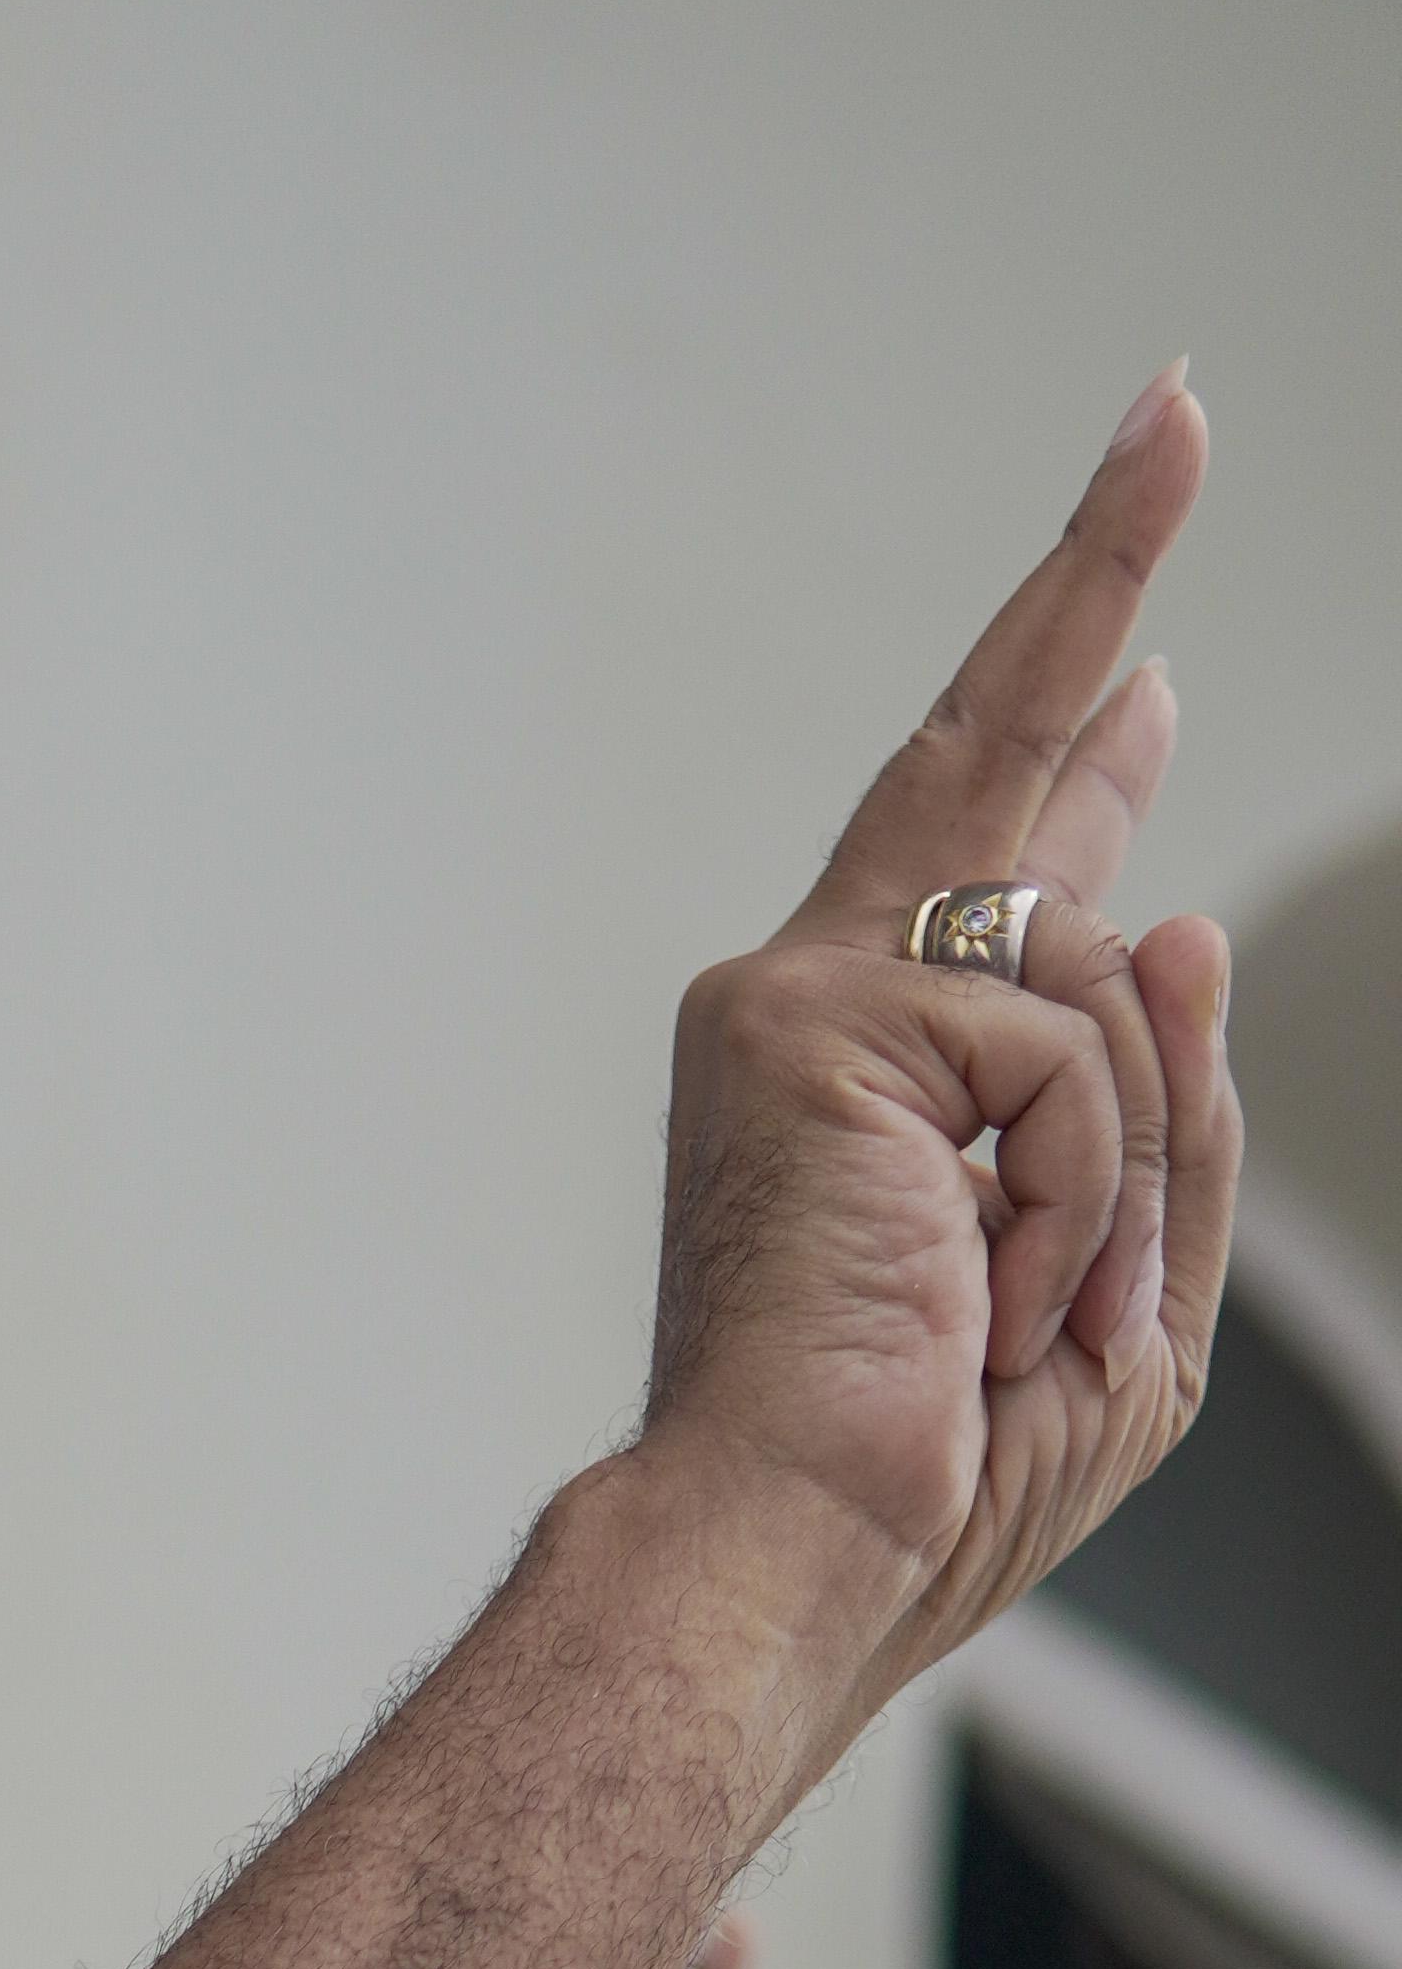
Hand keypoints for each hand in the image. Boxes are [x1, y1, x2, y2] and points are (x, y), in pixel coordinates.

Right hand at [644, 365, 1237, 1710]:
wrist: (789, 1556)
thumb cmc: (926, 1479)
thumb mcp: (1122, 1289)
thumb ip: (1163, 1104)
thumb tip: (1180, 907)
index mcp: (884, 1077)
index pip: (998, 860)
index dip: (1077, 725)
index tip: (1141, 638)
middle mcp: (820, 1006)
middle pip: (990, 750)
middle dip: (1095, 571)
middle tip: (1175, 412)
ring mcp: (803, 1001)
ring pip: (1098, 965)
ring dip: (1127, 1166)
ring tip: (1037, 1314)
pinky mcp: (811, 1019)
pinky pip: (1064, 1041)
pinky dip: (1075, 1189)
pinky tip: (996, 1290)